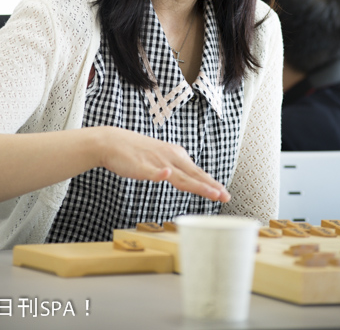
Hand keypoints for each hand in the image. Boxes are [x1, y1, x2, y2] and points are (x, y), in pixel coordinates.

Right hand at [99, 127, 230, 202]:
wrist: (113, 142)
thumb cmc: (137, 153)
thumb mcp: (162, 160)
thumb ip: (175, 170)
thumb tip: (191, 180)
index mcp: (176, 156)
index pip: (198, 173)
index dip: (212, 184)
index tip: (226, 194)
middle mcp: (170, 157)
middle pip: (193, 175)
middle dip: (211, 186)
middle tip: (226, 196)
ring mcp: (156, 161)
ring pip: (179, 175)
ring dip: (196, 184)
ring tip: (211, 192)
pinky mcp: (140, 165)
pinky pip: (151, 171)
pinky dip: (159, 173)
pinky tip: (166, 174)